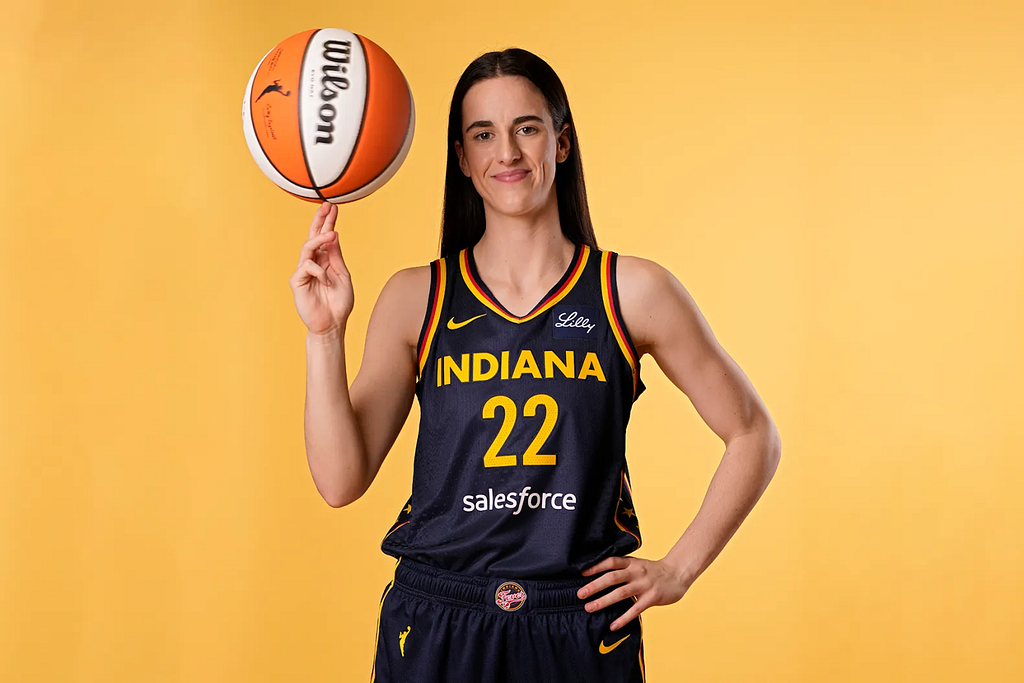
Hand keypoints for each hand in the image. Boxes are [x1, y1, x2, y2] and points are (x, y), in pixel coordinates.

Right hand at [289, 202, 353, 335]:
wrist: (332, 324)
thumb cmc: (338, 303)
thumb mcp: (342, 275)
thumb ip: (336, 256)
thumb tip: (333, 235)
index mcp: (325, 260)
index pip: (325, 237)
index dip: (328, 222)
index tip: (333, 207)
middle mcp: (313, 263)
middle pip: (313, 237)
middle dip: (319, 220)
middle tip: (326, 206)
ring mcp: (304, 271)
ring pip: (307, 248)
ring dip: (320, 239)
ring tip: (332, 233)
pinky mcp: (297, 281)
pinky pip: (307, 267)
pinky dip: (319, 271)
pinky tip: (327, 281)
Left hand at [577, 556, 690, 630]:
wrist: (678, 573)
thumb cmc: (654, 571)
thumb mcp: (638, 564)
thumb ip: (623, 568)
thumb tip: (601, 576)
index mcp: (632, 562)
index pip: (611, 562)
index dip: (596, 566)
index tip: (582, 573)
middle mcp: (636, 572)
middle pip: (612, 578)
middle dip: (594, 586)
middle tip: (580, 594)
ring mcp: (644, 585)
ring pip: (620, 593)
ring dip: (603, 601)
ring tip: (590, 608)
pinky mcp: (652, 598)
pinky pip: (635, 609)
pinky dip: (623, 618)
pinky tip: (613, 625)